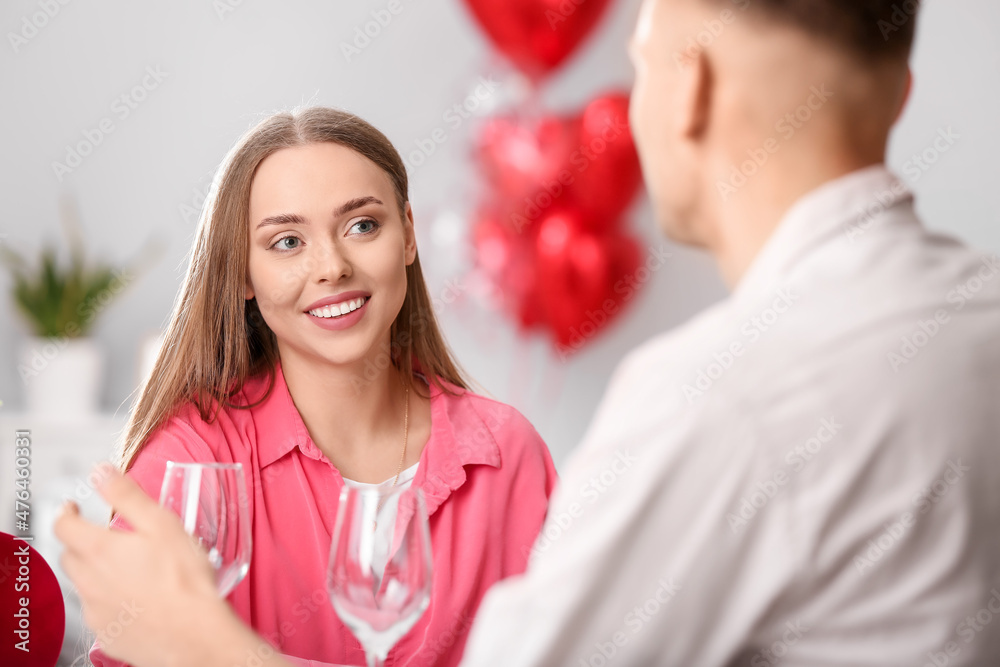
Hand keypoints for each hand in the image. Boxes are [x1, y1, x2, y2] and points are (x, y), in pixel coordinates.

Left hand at [54, 463, 265, 666]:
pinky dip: (111, 601)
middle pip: (70, 556)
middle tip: (102, 538)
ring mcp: (96, 611)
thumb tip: (102, 472)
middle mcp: (89, 582)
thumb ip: (127, 495)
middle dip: (80, 542)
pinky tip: (136, 599)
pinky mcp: (108, 634)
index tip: (72, 508)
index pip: (64, 526)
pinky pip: (100, 612)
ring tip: (128, 570)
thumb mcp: (161, 523)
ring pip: (84, 585)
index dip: (66, 512)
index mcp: (99, 550)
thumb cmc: (184, 580)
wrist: (194, 633)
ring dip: (96, 573)